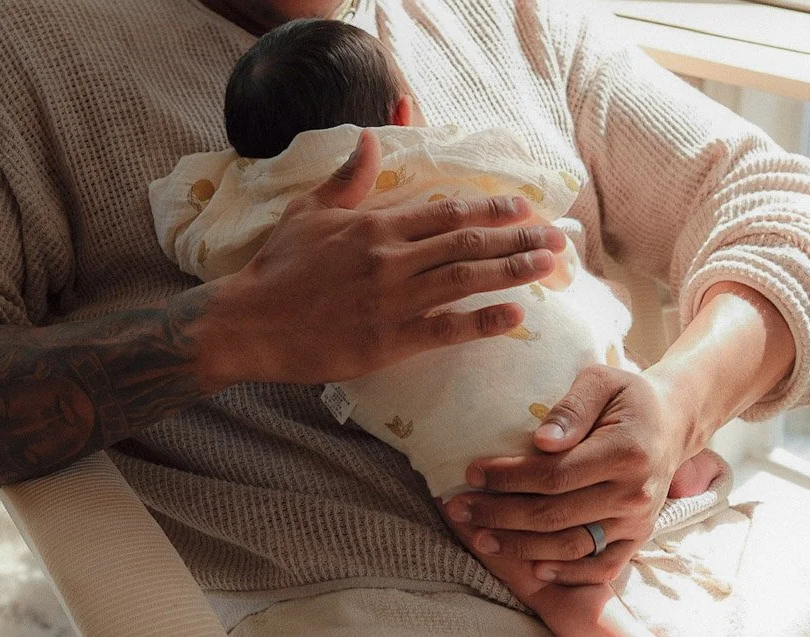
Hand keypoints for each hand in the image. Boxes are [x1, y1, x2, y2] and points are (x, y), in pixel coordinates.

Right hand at [212, 130, 567, 383]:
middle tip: (558, 237)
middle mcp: (392, 258)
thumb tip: (367, 138)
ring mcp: (393, 300)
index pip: (447, 211)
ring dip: (513, 271)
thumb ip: (346, 179)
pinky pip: (446, 328)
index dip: (491, 208)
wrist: (250, 322)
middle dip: (517, 238)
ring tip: (550, 266)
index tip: (524, 206)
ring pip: (466, 280)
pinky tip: (516, 317)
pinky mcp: (390, 340)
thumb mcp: (308, 212)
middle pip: (467, 243)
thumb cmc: (278, 267)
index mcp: (376, 225)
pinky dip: (483, 322)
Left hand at [443, 364, 688, 585]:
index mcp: (625, 452)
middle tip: (459, 507)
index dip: (509, 478)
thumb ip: (571, 408)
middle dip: (500, 513)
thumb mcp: (601, 382)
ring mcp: (637, 522)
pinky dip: (566, 573)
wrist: (674, 422)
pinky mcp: (637, 538)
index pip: (555, 475)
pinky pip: (600, 566)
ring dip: (521, 546)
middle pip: (555, 515)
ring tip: (480, 537)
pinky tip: (531, 567)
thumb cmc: (629, 397)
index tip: (472, 473)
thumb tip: (541, 441)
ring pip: (571, 545)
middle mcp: (634, 493)